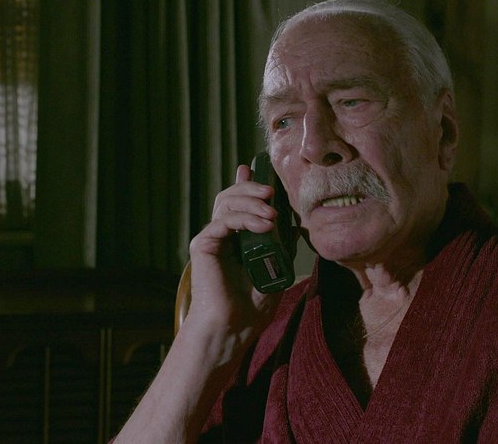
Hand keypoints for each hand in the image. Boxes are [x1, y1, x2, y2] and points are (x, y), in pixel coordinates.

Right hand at [185, 165, 284, 341]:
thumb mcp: (275, 269)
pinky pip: (223, 220)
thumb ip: (279, 245)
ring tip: (272, 214)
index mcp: (235, 239)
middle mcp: (221, 235)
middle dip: (252, 189)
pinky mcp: (204, 245)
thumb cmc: (252, 306)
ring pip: (227, 203)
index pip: (239, 203)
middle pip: (232, 197)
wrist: (232, 329)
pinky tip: (263, 225)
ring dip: (252, 203)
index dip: (246, 184)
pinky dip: (244, 217)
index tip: (255, 168)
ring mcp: (211, 239)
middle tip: (272, 192)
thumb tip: (294, 224)